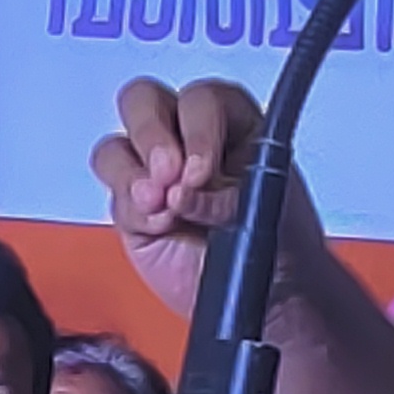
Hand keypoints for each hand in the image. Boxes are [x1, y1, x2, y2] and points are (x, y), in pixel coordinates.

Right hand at [89, 78, 329, 324]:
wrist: (270, 292)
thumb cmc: (279, 238)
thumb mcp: (266, 206)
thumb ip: (221, 194)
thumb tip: (177, 195)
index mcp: (230, 120)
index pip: (200, 101)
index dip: (196, 130)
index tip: (202, 172)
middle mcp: (187, 136)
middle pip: (143, 102)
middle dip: (150, 137)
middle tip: (168, 179)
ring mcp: (155, 171)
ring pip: (116, 146)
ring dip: (131, 175)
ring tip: (157, 207)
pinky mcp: (134, 208)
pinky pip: (113, 195)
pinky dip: (131, 210)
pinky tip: (159, 227)